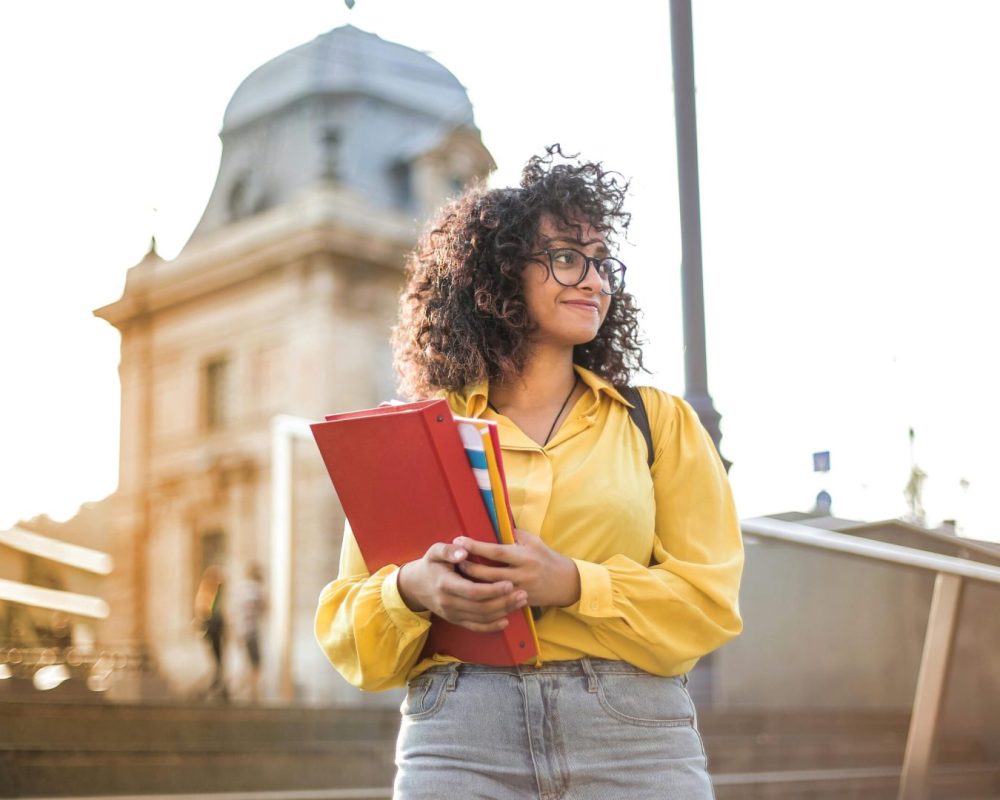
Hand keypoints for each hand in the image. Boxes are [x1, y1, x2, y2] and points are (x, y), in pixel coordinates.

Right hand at [397, 541, 527, 632]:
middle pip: (480, 607)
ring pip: (481, 618)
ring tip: (520, 602)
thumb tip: (463, 551)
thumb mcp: (434, 552)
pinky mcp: (455, 620)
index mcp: (445, 584)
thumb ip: (448, 550)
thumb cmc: (430, 565)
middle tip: (523, 593)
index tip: (510, 583)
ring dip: (503, 612)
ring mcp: (452, 614)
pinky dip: (491, 626)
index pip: (472, 591)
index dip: (492, 590)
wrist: (415, 586)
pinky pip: (475, 627)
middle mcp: (448, 603)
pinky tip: (506, 620)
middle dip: (504, 602)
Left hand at [453, 529, 580, 608]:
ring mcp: (520, 591)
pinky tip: (470, 593)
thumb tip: (495, 525)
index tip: (459, 540)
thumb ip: (515, 535)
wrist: (566, 583)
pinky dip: (483, 597)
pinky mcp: (519, 602)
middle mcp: (521, 574)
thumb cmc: (547, 558)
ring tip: (456, 576)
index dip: (476, 546)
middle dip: (469, 567)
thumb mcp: (534, 542)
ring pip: (490, 590)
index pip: (496, 551)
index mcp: (524, 556)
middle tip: (452, 560)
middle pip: (489, 573)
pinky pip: (498, 602)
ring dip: (472, 583)